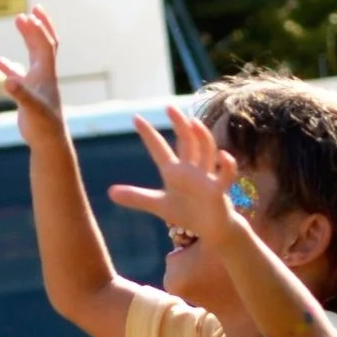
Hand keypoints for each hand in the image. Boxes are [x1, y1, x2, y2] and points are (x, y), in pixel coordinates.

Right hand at [0, 8, 65, 143]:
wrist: (48, 141)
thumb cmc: (43, 125)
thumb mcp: (31, 108)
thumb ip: (20, 94)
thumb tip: (7, 82)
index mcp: (46, 74)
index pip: (44, 45)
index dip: (38, 29)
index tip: (29, 13)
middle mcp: (44, 75)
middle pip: (42, 44)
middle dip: (36, 26)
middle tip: (27, 11)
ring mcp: (36, 84)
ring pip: (32, 56)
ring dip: (27, 39)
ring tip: (19, 23)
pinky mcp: (28, 94)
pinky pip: (18, 75)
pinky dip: (9, 66)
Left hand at [107, 102, 245, 256]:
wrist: (211, 229)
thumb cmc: (187, 213)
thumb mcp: (159, 205)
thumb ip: (137, 198)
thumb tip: (110, 192)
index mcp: (174, 171)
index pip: (159, 148)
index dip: (148, 134)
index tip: (136, 118)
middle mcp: (190, 169)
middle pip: (186, 141)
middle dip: (179, 124)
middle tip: (169, 107)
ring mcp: (206, 177)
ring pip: (206, 151)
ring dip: (202, 137)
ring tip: (193, 123)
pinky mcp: (219, 190)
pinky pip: (225, 175)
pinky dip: (227, 165)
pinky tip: (223, 156)